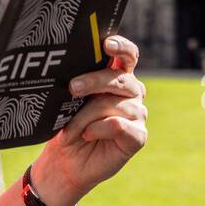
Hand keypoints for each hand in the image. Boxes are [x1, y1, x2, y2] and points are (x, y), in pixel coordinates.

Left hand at [32, 34, 146, 205]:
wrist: (66, 161)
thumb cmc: (67, 125)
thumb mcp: (68, 100)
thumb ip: (77, 83)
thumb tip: (71, 74)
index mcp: (117, 76)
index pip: (127, 55)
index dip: (121, 47)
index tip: (106, 44)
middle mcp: (132, 92)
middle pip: (119, 78)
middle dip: (94, 81)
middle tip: (72, 88)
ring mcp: (138, 114)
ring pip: (112, 104)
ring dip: (85, 116)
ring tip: (70, 129)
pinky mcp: (138, 136)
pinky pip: (119, 124)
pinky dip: (98, 129)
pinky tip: (88, 135)